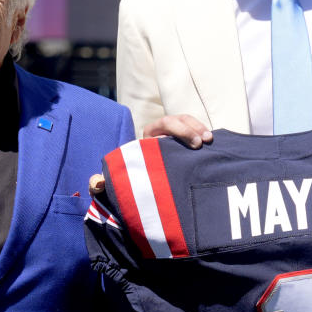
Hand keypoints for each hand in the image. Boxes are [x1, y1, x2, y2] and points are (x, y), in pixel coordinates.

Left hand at [89, 115, 213, 196]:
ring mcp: (176, 138)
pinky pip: (198, 133)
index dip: (176, 130)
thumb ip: (104, 184)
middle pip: (176, 121)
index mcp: (146, 140)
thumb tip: (95, 184)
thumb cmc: (134, 185)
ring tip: (210, 141)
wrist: (148, 191)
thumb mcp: (120, 185)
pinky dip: (206, 136)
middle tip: (202, 143)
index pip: (161, 125)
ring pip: (188, 123)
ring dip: (200, 129)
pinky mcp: (188, 145)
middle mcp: (161, 135)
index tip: (191, 144)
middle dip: (190, 129)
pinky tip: (215, 145)